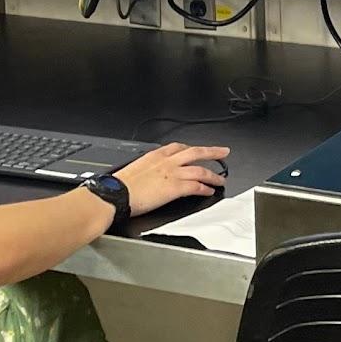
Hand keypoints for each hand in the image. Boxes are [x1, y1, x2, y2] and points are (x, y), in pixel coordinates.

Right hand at [114, 143, 230, 216]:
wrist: (116, 194)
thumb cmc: (120, 186)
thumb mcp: (134, 169)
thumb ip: (147, 168)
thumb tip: (149, 175)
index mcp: (155, 156)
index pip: (178, 147)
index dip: (191, 148)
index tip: (196, 150)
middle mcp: (167, 162)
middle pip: (196, 152)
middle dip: (212, 152)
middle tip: (223, 152)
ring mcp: (173, 174)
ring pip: (200, 170)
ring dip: (213, 174)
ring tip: (221, 179)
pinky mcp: (176, 188)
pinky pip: (196, 186)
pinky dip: (205, 188)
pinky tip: (210, 191)